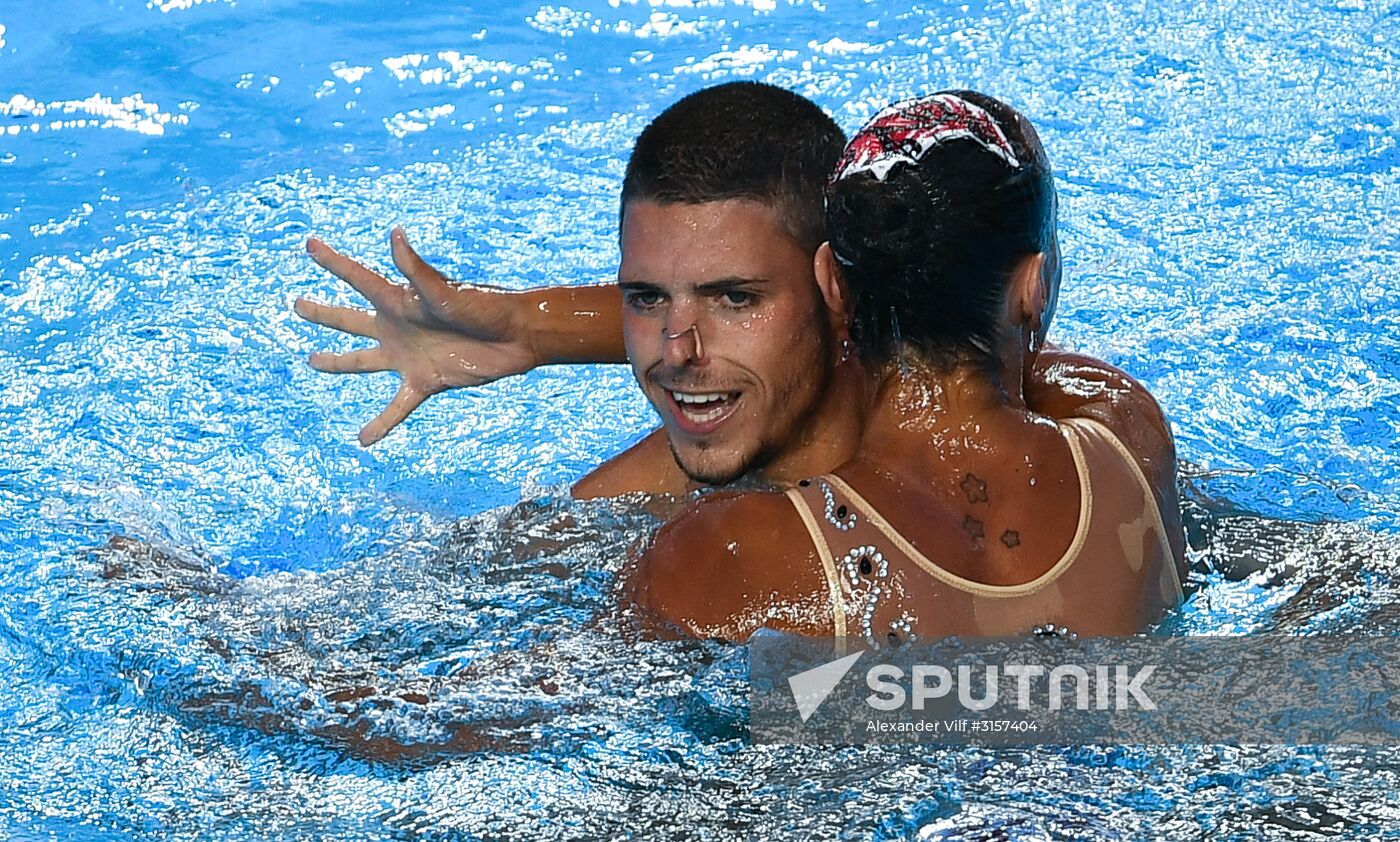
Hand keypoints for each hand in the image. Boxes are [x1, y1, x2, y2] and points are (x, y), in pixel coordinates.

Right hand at [296, 228, 537, 444]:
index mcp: (398, 300)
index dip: (332, 261)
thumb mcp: (444, 289)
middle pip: (349, 319)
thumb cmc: (483, 306)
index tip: (309, 244)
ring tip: (312, 361)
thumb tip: (394, 234)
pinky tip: (362, 440)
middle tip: (297, 305)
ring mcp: (408, 356)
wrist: (516, 336)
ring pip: (362, 361)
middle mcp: (397, 327)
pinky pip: (397, 407)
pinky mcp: (425, 381)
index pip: (357, 278)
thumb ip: (415, 268)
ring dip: (337, 362)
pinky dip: (381, 424)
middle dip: (323, 313)